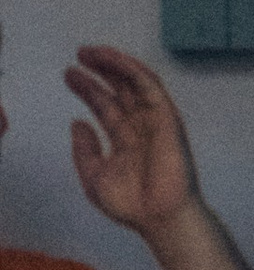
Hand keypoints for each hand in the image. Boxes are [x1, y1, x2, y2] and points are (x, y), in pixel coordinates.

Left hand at [64, 46, 199, 241]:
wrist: (158, 217)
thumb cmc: (131, 204)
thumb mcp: (94, 176)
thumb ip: (84, 150)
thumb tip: (77, 123)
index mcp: (125, 140)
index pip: (106, 106)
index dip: (88, 89)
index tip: (69, 74)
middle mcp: (140, 126)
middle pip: (119, 90)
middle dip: (101, 70)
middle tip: (80, 54)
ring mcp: (154, 120)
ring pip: (135, 83)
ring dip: (114, 64)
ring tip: (91, 52)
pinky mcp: (167, 117)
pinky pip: (150, 87)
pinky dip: (133, 70)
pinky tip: (114, 60)